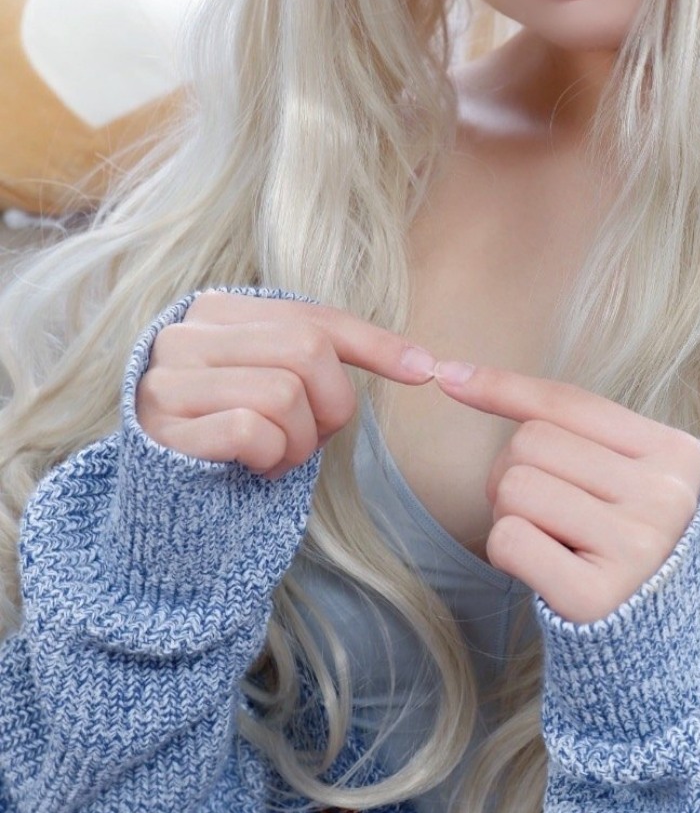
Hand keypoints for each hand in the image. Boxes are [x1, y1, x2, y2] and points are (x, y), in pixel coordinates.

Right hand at [134, 292, 437, 479]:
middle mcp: (187, 334)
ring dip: (299, 441)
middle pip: (306, 351)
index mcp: (218, 310)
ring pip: (283, 393)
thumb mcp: (276, 384)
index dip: (374, 344)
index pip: (312, 317)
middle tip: (313, 438)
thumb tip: (422, 362)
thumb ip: (321, 357)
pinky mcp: (164, 427)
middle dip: (331, 404)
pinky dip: (270, 457)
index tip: (424, 369)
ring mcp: (168, 379)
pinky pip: (253, 431)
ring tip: (277, 456)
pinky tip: (253, 468)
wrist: (161, 501)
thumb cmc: (232, 437)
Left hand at [431, 360, 699, 624]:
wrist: (660, 644)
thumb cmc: (623, 542)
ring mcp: (635, 547)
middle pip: (532, 442)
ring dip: (509, 515)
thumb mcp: (625, 477)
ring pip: (516, 487)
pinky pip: (510, 540)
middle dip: (511, 473)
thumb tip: (455, 375)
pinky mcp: (597, 597)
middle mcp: (665, 497)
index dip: (503, 388)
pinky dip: (506, 552)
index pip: (571, 403)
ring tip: (547, 540)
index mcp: (677, 455)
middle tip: (541, 512)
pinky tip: (541, 569)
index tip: (447, 378)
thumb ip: (569, 429)